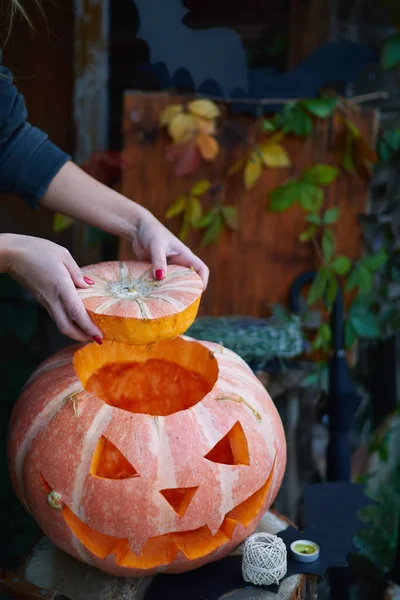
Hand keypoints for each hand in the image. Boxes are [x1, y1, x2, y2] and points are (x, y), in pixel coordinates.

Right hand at [1, 234, 102, 342]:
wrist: (11, 253)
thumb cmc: (37, 250)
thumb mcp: (63, 255)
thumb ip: (77, 272)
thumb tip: (88, 285)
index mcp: (61, 287)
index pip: (77, 313)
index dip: (88, 327)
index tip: (99, 336)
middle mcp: (52, 298)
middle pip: (66, 327)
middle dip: (81, 337)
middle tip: (95, 339)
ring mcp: (45, 301)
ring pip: (60, 323)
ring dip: (74, 331)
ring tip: (89, 331)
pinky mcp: (40, 299)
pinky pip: (56, 315)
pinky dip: (67, 321)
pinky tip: (75, 318)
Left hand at [41, 162, 209, 287]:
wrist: (136, 228)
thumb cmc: (150, 232)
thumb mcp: (156, 245)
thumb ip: (158, 261)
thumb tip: (160, 277)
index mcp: (185, 255)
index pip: (201, 269)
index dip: (202, 281)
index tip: (197, 292)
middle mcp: (179, 263)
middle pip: (189, 280)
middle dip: (187, 291)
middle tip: (180, 303)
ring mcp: (168, 267)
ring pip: (174, 283)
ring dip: (172, 291)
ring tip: (166, 303)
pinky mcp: (157, 270)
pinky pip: (162, 282)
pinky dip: (159, 289)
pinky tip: (153, 296)